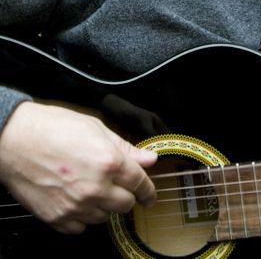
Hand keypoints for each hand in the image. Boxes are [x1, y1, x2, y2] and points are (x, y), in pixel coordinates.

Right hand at [0, 101, 156, 233]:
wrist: (15, 140)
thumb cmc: (53, 128)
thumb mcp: (95, 128)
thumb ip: (125, 147)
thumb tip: (149, 159)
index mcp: (109, 162)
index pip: (141, 184)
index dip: (148, 190)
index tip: (150, 194)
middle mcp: (96, 188)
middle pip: (126, 205)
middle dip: (126, 195)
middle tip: (117, 186)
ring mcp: (76, 206)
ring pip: (104, 217)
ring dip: (103, 206)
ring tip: (90, 187)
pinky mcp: (58, 218)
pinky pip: (81, 228)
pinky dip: (82, 216)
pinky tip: (76, 199)